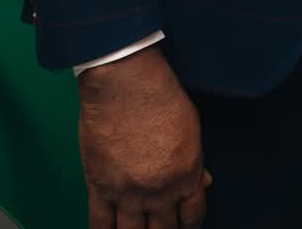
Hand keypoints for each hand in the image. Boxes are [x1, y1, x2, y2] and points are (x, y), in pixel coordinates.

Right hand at [76, 45, 209, 227]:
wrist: (125, 86)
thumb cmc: (161, 99)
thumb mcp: (192, 130)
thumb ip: (195, 163)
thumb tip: (202, 183)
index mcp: (186, 175)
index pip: (192, 214)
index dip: (190, 224)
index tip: (187, 226)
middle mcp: (158, 191)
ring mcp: (127, 192)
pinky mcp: (99, 187)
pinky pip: (100, 223)